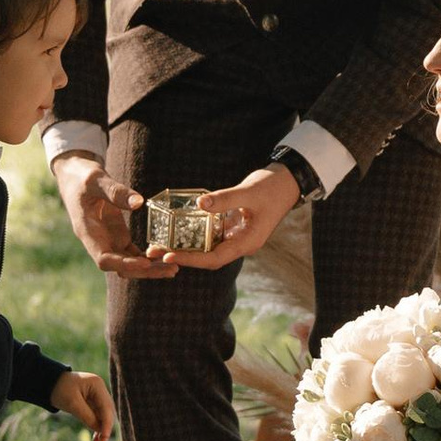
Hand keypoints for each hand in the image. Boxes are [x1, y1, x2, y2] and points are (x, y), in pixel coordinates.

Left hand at [50, 368, 112, 440]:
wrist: (49, 383)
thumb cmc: (59, 389)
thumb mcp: (72, 403)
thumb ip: (87, 416)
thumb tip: (99, 429)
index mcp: (97, 385)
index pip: (106, 407)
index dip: (107, 424)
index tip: (104, 438)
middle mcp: (100, 390)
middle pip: (108, 412)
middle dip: (105, 427)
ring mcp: (97, 396)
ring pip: (103, 416)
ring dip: (101, 429)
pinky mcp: (92, 402)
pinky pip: (97, 416)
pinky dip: (96, 426)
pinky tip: (95, 439)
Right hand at [52, 154, 176, 280]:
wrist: (76, 178)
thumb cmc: (82, 177)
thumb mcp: (96, 179)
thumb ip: (115, 191)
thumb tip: (139, 202)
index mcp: (88, 233)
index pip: (104, 259)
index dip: (124, 264)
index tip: (145, 262)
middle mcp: (99, 242)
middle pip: (121, 268)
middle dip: (145, 271)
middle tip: (172, 269)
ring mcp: (109, 241)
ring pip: (130, 263)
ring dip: (150, 267)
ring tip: (175, 267)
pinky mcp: (119, 237)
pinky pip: (135, 253)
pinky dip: (150, 257)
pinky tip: (168, 256)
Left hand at [159, 166, 299, 268]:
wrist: (287, 181)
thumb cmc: (273, 187)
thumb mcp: (249, 192)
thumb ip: (225, 199)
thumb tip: (200, 205)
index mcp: (247, 242)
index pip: (214, 258)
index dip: (191, 260)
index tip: (169, 256)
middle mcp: (240, 243)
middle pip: (207, 257)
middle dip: (181, 255)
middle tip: (154, 251)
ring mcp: (236, 235)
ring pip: (206, 246)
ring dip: (184, 245)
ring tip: (158, 243)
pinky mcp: (232, 226)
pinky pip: (209, 233)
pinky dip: (193, 232)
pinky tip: (176, 228)